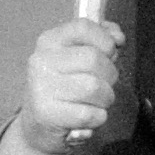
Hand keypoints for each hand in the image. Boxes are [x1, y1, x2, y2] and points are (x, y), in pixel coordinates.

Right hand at [13, 18, 124, 154]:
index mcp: (49, 42)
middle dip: (110, 74)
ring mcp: (41, 88)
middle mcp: (41, 61)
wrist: (37, 127)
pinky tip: (88, 118)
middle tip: (104, 85)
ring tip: (97, 102)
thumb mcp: (78, 58)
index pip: (83, 27)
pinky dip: (97, 118)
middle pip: (94, 58)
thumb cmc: (65, 88)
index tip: (109, 52)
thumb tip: (117, 37)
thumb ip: (101, 40)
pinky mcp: (47, 114)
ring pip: (94, 87)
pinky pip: (90, 113)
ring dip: (106, 98)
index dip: (105, 39)